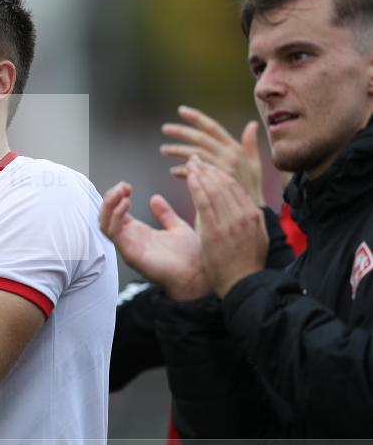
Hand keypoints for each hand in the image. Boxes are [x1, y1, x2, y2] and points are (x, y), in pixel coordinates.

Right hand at [100, 181, 209, 300]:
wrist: (199, 275)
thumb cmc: (191, 258)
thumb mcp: (177, 227)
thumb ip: (164, 213)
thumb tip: (155, 198)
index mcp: (139, 233)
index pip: (115, 213)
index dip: (117, 197)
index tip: (127, 186)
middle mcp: (130, 240)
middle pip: (105, 217)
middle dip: (110, 198)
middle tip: (122, 186)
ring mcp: (128, 247)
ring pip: (104, 224)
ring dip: (109, 205)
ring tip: (121, 193)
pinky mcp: (130, 253)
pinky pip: (113, 233)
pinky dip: (115, 216)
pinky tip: (126, 204)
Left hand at [161, 105, 263, 204]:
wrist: (251, 213)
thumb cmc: (252, 188)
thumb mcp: (255, 164)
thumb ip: (250, 145)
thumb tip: (252, 124)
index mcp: (235, 149)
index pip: (213, 127)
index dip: (197, 117)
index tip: (181, 110)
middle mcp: (228, 156)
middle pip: (200, 138)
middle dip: (181, 132)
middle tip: (165, 128)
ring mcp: (220, 170)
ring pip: (193, 154)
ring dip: (177, 150)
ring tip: (163, 149)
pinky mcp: (213, 183)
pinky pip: (192, 173)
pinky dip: (181, 171)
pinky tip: (173, 171)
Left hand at [186, 156, 267, 297]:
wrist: (242, 284)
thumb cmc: (245, 264)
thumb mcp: (256, 236)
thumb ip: (249, 218)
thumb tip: (242, 205)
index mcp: (253, 215)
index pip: (235, 187)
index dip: (219, 173)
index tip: (208, 166)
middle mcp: (243, 215)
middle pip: (224, 184)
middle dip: (208, 168)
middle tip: (195, 159)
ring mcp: (230, 222)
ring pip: (214, 189)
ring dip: (200, 173)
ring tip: (191, 163)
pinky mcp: (215, 231)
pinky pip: (204, 202)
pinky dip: (196, 186)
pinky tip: (189, 176)